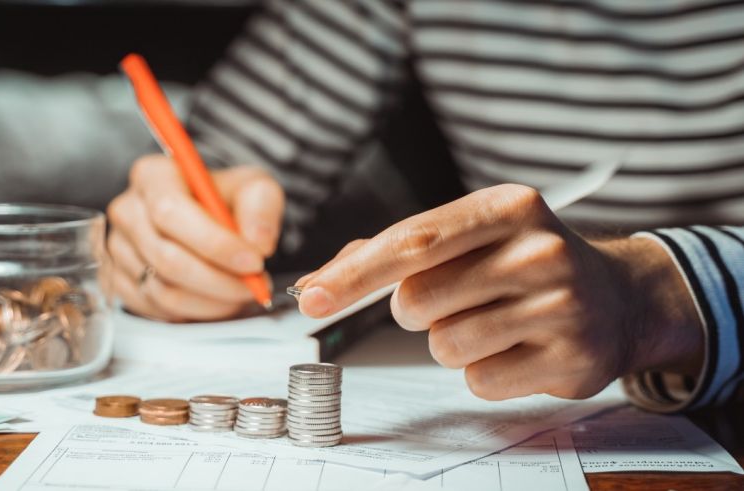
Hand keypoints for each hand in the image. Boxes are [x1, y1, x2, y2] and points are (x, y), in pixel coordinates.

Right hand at [105, 155, 283, 320]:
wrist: (209, 215)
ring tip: (241, 293)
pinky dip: (195, 311)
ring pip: (164, 291)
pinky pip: (158, 309)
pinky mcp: (121, 280)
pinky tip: (218, 299)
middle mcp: (128, 211)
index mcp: (152, 177)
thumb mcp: (253, 187)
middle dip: (219, 280)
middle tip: (254, 286)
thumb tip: (257, 242)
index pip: (171, 213)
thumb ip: (261, 206)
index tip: (253, 261)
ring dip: (212, 301)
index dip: (214, 243)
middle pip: (167, 258)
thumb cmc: (225, 198)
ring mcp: (119, 248)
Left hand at [295, 184, 702, 399]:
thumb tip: (318, 283)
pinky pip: (479, 380)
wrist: (617, 297)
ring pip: (444, 345)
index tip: (310, 298)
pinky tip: (516, 348)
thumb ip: (393, 251)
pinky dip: (483, 370)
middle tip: (452, 298)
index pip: (412, 241)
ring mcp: (561, 307)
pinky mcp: (571, 360)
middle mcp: (539, 251)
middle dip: (415, 310)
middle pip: (417, 299)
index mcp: (508, 207)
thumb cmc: (523, 261)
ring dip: (450, 341)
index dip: (353, 274)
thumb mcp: (471, 234)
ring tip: (492, 320)